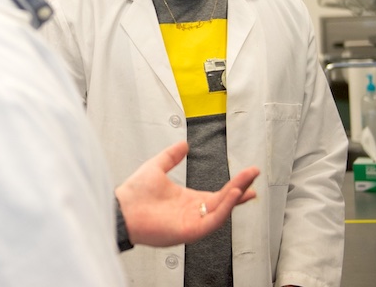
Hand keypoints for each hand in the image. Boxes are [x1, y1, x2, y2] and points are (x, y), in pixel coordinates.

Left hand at [115, 140, 259, 247]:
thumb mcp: (157, 167)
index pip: (217, 195)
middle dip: (240, 188)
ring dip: (235, 197)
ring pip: (221, 211)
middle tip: (254, 175)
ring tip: (246, 183)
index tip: (247, 178)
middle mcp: (193, 213)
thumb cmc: (134, 193)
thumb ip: (171, 156)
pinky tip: (231, 195)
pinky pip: (212, 222)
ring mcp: (192, 223)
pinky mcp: (189, 231)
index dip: (233, 186)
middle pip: (223, 202)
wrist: (121, 207)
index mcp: (188, 200)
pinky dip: (224, 210)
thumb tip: (183, 144)